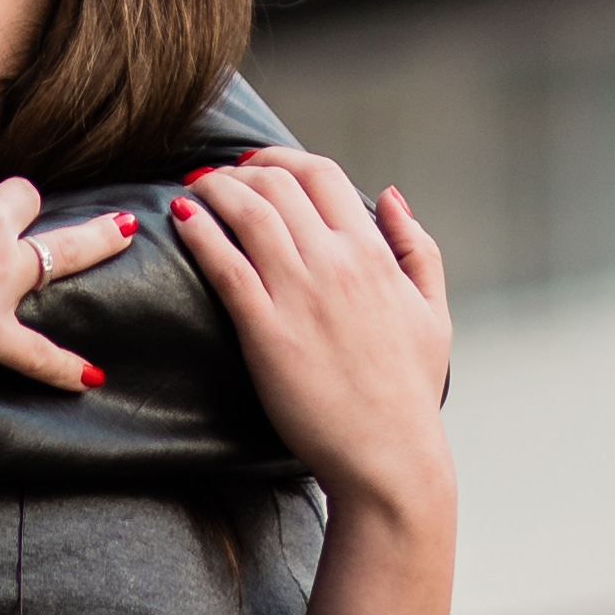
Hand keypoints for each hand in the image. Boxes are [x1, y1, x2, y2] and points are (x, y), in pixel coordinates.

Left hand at [171, 151, 453, 528]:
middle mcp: (336, 265)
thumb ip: (418, 248)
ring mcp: (300, 297)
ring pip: (248, 213)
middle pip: (278, 184)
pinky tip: (182, 220)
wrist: (389, 456)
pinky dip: (200, 233)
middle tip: (216, 176)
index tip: (255, 163)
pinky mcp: (267, 333)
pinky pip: (226, 266)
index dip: (280, 158)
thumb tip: (392, 196)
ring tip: (193, 189)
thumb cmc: (409, 391)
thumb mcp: (433, 312)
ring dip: (214, 190)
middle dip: (240, 169)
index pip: (322, 174)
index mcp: (373, 255)